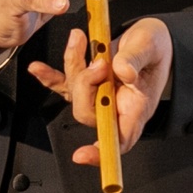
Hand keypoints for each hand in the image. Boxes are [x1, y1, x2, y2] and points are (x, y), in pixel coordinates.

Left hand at [28, 17, 170, 163]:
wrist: (148, 37)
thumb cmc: (155, 46)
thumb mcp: (150, 45)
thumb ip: (135, 58)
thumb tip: (122, 71)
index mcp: (136, 108)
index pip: (119, 140)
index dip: (101, 152)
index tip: (82, 155)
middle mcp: (115, 107)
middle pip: (88, 113)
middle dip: (86, 85)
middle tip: (100, 61)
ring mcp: (99, 95)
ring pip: (75, 94)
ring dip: (73, 66)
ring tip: (81, 40)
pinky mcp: (87, 82)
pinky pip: (63, 85)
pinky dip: (49, 77)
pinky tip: (37, 69)